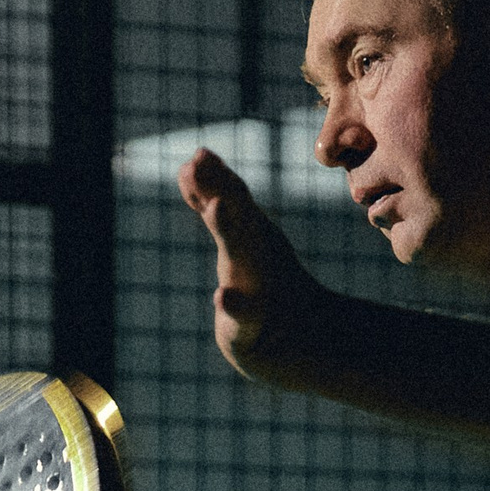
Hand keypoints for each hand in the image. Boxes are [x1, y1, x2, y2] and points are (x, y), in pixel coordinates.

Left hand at [181, 147, 332, 387]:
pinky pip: (242, 314)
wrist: (295, 336)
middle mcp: (254, 252)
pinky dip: (234, 305)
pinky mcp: (249, 323)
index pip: (232, 196)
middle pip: (238, 216)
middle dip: (221, 189)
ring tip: (215, 208)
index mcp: (250, 230)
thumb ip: (213, 196)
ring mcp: (255, 287)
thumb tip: (194, 158)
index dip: (216, 176)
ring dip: (229, 230)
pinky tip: (222, 297)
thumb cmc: (262, 278)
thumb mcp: (239, 232)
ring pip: (240, 256)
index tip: (198, 154)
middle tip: (201, 162)